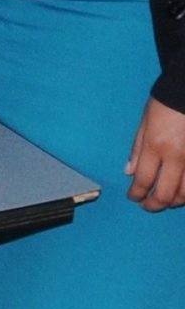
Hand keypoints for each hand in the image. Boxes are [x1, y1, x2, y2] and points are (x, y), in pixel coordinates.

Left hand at [127, 96, 184, 210]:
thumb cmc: (166, 103)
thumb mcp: (144, 122)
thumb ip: (137, 150)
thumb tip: (129, 172)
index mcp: (156, 146)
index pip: (143, 180)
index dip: (136, 194)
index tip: (133, 197)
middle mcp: (177, 157)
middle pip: (166, 194)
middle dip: (154, 205)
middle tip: (147, 206)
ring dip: (174, 202)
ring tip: (165, 201)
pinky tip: (183, 192)